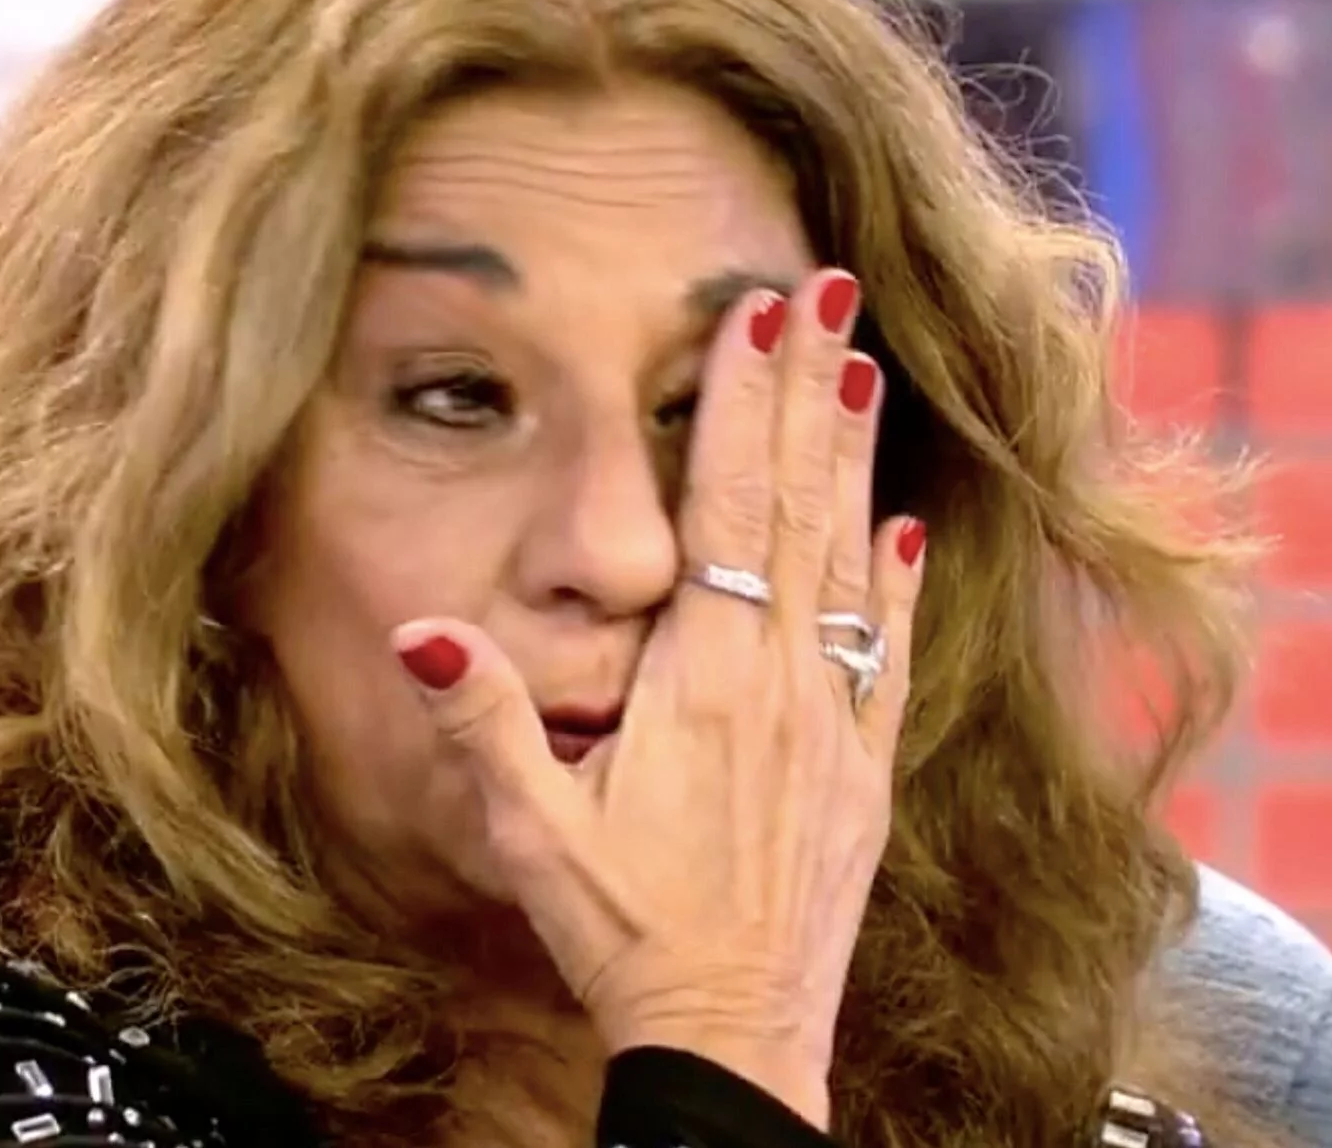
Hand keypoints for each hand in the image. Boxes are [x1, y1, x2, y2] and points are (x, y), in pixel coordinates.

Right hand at [390, 270, 924, 1128]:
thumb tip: (422, 629)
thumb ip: (484, 723)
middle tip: (830, 294)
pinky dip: (900, 583)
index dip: (739, 409)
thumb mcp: (532, 833)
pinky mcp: (865, 771)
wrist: (732, 1037)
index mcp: (700, 685)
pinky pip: (891, 654)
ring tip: (866, 373)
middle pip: (795, 510)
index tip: (756, 318)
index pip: (722, 513)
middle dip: (809, 394)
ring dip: (855, 462)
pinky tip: (910, 528)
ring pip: (850, 565)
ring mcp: (835, 726)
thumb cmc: (625, 933)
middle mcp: (781, 686)